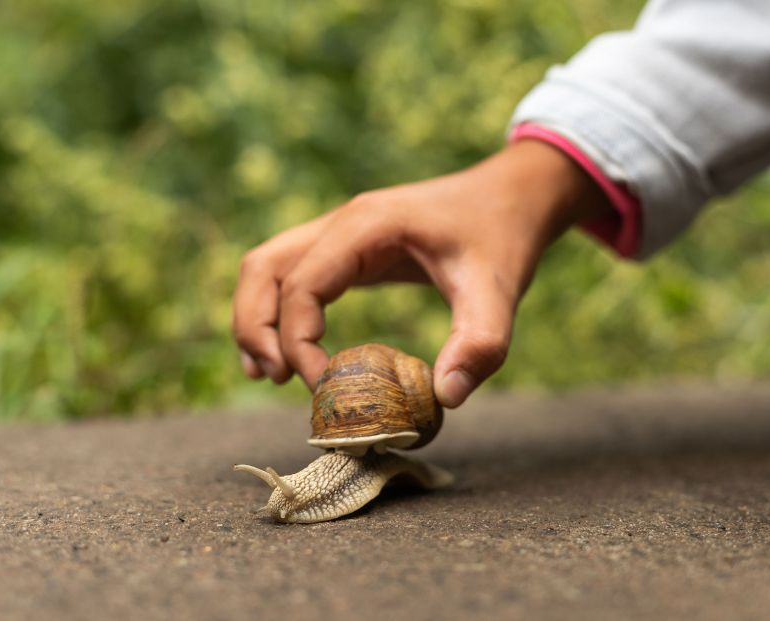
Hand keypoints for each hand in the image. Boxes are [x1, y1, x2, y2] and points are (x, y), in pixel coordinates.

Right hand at [232, 139, 612, 406]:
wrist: (513, 195)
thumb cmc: (503, 236)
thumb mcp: (499, 289)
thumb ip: (479, 343)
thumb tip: (445, 398)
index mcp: (367, 226)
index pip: (303, 284)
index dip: (299, 341)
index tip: (325, 388)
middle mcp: (342, 223)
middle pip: (263, 268)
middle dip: (257, 327)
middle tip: (275, 381)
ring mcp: (341, 232)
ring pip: (267, 268)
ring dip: (257, 319)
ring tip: (269, 375)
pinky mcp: (348, 248)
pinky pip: (291, 274)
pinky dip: (277, 311)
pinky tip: (290, 353)